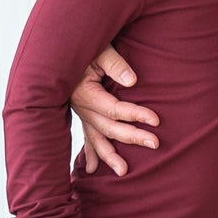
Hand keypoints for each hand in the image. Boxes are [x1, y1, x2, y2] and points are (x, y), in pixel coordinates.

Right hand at [70, 45, 159, 177]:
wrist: (60, 48)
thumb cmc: (84, 45)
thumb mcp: (100, 50)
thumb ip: (115, 64)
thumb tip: (132, 81)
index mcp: (85, 93)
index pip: (114, 109)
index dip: (136, 115)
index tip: (156, 120)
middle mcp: (81, 107)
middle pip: (109, 127)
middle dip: (132, 136)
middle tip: (155, 144)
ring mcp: (80, 113)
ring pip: (96, 138)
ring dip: (109, 156)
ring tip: (124, 172)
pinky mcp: (82, 113)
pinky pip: (86, 136)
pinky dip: (89, 153)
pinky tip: (91, 169)